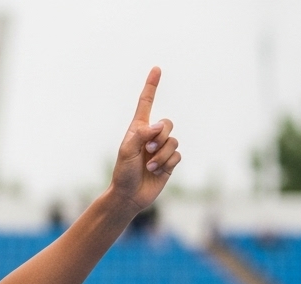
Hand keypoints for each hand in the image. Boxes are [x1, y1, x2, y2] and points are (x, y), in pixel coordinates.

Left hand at [110, 67, 180, 214]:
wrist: (129, 196)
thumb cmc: (123, 173)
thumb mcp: (126, 151)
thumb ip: (141, 135)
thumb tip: (158, 126)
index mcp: (137, 129)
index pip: (146, 103)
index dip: (151, 86)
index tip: (156, 69)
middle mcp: (151, 137)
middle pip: (167, 123)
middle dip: (160, 137)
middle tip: (148, 150)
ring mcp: (161, 149)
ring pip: (173, 141)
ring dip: (162, 154)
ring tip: (149, 165)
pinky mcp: (169, 162)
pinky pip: (178, 155)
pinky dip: (167, 163)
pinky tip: (157, 171)